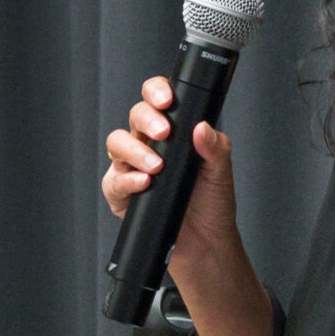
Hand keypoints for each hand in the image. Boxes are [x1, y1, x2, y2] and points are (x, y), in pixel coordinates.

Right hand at [102, 76, 240, 276]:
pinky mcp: (121, 195)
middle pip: (135, 117)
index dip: (156, 92)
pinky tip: (144, 183)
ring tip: (156, 166)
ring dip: (135, 151)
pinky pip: (113, 181)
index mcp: (172, 133)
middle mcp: (148, 145)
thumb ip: (215, 147)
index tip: (167, 99)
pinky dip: (127, 180)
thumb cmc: (211, 205)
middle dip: (147, 119)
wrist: (205, 243)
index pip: (157, 100)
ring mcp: (131, 168)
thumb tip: (202, 127)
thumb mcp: (221, 172)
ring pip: (116, 143)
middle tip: (164, 132)